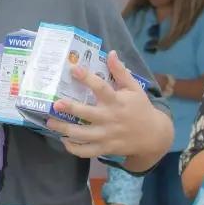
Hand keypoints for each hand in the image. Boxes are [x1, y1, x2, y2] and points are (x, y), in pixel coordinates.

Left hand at [49, 51, 169, 160]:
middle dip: (70, 108)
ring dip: (64, 129)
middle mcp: (110, 118)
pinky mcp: (105, 148)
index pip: (101, 88)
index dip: (87, 78)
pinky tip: (64, 140)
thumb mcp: (134, 88)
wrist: (153, 136)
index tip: (73, 69)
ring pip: (82, 135)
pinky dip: (73, 148)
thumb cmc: (141, 109)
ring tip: (50, 122)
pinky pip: (85, 151)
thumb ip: (121, 72)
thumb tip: (111, 53)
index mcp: (117, 101)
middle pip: (87, 114)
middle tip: (55, 104)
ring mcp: (106, 136)